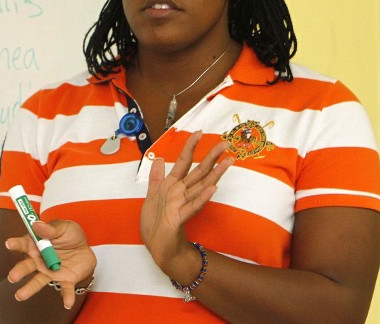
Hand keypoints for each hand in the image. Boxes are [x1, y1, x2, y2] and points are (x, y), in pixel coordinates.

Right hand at [5, 219, 96, 309]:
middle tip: (12, 277)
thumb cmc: (69, 235)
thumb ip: (51, 228)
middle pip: (26, 266)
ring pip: (38, 281)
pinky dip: (66, 296)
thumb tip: (37, 225)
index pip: (23, 244)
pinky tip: (67, 304)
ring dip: (29, 288)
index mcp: (36, 244)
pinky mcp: (64, 281)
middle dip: (18, 272)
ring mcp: (50, 272)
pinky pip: (65, 289)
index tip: (9, 243)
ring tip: (19, 296)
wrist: (85, 248)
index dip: (16, 243)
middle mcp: (39, 261)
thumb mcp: (63, 227)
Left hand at [140, 131, 232, 273]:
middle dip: (212, 157)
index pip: (184, 162)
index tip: (199, 132)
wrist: (158, 247)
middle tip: (226, 144)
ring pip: (200, 186)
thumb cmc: (156, 223)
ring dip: (215, 174)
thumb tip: (159, 158)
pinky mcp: (180, 218)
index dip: (190, 147)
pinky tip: (213, 188)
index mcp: (173, 186)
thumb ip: (156, 177)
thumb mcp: (151, 196)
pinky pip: (192, 206)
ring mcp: (182, 204)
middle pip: (199, 171)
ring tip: (228, 162)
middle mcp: (181, 193)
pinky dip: (202, 197)